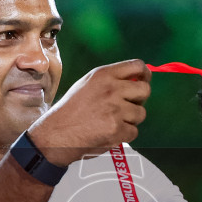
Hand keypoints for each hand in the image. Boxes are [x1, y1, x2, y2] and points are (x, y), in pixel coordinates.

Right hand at [26, 59, 150, 165]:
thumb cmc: (71, 111)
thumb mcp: (87, 84)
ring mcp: (115, 110)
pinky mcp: (117, 129)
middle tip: (129, 106)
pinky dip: (124, 135)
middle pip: (145, 90)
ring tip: (112, 121)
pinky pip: (134, 131)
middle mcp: (111, 89)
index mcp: (103, 75)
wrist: (56, 135)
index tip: (144, 81)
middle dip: (140, 99)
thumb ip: (111, 79)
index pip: (137, 66)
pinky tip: (108, 132)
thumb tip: (137, 79)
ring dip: (130, 120)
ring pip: (141, 113)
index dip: (145, 74)